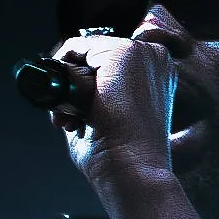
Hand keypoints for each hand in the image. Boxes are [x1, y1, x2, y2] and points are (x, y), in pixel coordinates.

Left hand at [51, 35, 177, 194]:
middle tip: (69, 119)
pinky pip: (76, 47)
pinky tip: (72, 104)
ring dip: (67, 84)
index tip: (73, 114)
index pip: (106, 63)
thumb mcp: (106, 118)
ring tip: (72, 119)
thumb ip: (90, 96)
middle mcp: (153, 59)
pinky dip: (63, 72)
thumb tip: (63, 83)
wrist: (135, 171)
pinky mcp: (124, 52)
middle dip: (71, 84)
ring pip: (82, 52)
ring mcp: (142, 52)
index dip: (82, 85)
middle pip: (93, 55)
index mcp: (155, 75)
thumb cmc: (122, 157)